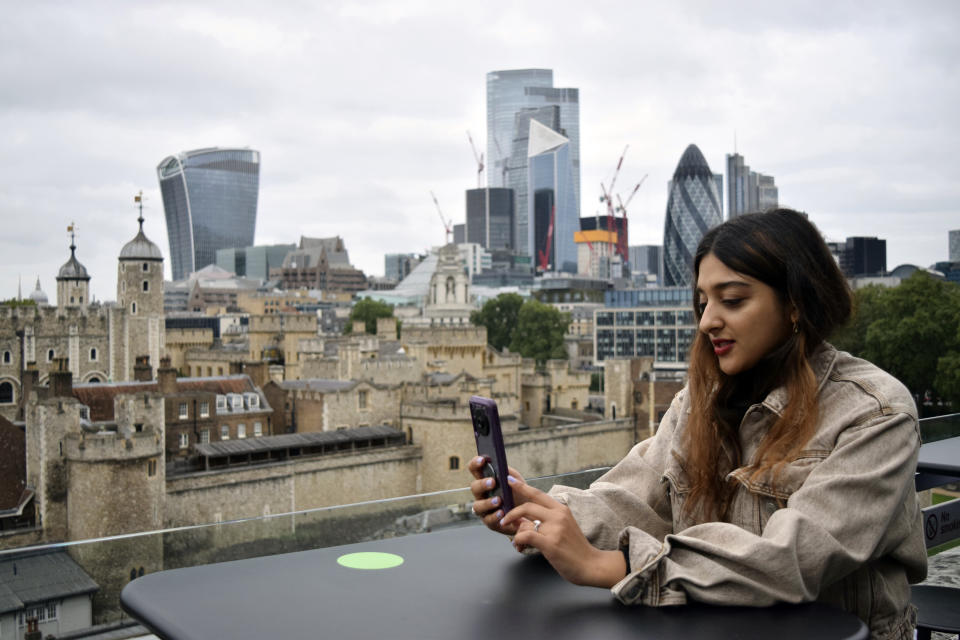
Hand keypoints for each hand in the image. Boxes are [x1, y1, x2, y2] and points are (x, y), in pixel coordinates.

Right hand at [467, 456, 525, 534]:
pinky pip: (488, 520)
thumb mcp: (517, 481)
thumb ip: (510, 474)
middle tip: (492, 482)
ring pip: (477, 506)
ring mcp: (483, 509)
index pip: (475, 470)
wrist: (527, 514)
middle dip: (482, 484)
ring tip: (498, 500)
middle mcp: (481, 495)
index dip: (475, 463)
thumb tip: (503, 467)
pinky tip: (502, 512)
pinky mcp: (489, 522)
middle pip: (474, 487)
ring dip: (487, 502)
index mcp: (485, 480)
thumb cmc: (519, 494)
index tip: (482, 460)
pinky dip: (495, 516)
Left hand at [500, 476, 626, 587]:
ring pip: (524, 523)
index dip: (522, 486)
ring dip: (516, 533)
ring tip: (517, 543)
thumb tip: (523, 519)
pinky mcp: (550, 543)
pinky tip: (520, 546)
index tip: (509, 479)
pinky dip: (518, 540)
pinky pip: (525, 536)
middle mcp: (558, 516)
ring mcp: (555, 529)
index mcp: (561, 509)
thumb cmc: (576, 548)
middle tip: (505, 521)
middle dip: (511, 513)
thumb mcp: (564, 526)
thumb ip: (547, 520)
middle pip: (527, 506)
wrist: (591, 565)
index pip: (538, 494)